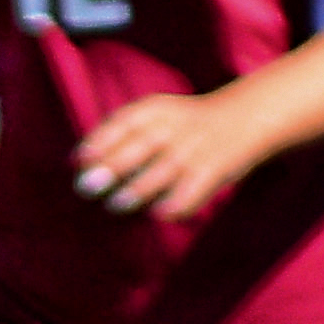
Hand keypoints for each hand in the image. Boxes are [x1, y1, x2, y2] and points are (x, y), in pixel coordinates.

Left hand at [71, 84, 273, 220]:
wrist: (244, 116)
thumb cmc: (184, 124)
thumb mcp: (155, 114)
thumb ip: (121, 135)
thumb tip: (79, 165)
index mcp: (156, 109)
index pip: (124, 122)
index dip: (100, 141)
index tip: (78, 161)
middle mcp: (175, 126)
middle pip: (141, 146)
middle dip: (112, 167)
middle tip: (87, 188)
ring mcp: (195, 148)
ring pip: (164, 170)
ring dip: (138, 189)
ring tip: (116, 205)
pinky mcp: (215, 169)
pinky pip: (194, 189)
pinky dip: (177, 203)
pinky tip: (159, 214)